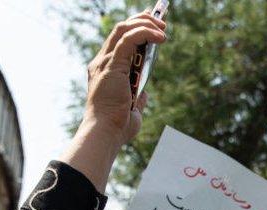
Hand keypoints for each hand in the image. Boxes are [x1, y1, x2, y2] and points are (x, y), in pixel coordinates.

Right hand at [60, 12, 166, 190]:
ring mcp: (105, 62)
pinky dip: (145, 33)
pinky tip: (160, 38)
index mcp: (105, 71)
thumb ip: (136, 98)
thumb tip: (143, 92)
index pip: (119, 41)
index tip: (153, 24)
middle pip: (120, 29)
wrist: (106, 133)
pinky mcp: (112, 65)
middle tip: (162, 21)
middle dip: (142, 20)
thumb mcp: (131, 108)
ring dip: (146, 24)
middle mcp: (102, 63)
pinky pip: (129, 40)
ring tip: (163, 28)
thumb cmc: (117, 126)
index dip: (135, 28)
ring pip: (123, 29)